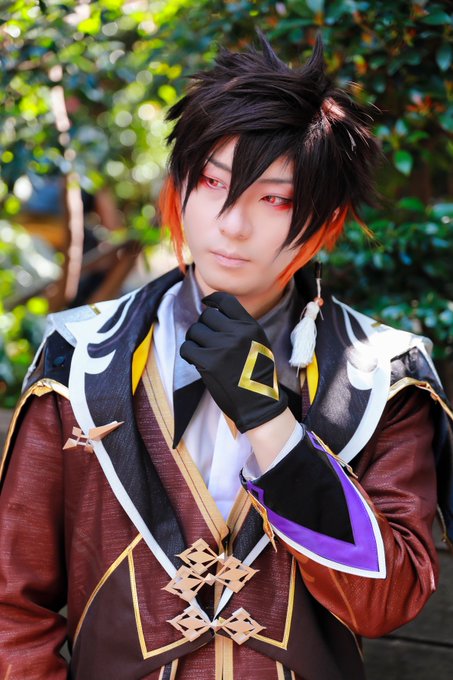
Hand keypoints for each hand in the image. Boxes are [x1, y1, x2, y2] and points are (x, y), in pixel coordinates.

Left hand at [180, 292, 287, 432]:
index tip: (207, 303)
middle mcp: (236, 333)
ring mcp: (222, 348)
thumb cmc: (258, 376)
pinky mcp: (208, 363)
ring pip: (194, 330)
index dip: (212, 300)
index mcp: (250, 327)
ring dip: (194, 340)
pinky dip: (188, 352)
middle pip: (207, 315)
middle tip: (206, 339)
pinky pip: (187, 347)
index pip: (226, 301)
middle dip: (203, 326)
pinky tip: (195, 360)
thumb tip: (214, 313)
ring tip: (201, 351)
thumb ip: (241, 327)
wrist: (259, 404)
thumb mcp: (259, 343)